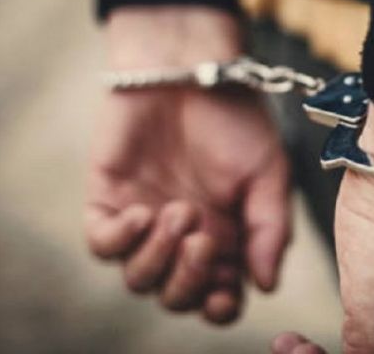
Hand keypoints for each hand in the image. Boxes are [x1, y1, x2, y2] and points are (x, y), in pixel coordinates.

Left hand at [85, 6, 290, 323]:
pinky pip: (102, 245)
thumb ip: (270, 229)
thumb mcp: (268, 172)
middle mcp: (183, 237)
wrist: (190, 66)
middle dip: (188, 282)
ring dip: (159, 256)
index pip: (217, 297)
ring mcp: (144, 220)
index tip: (225, 294)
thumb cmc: (234, 116)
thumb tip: (266, 285)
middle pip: (175, 296)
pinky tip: (142, 211)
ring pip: (138, 279)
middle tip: (202, 238)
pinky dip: (121, 240)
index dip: (218, 307)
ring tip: (179, 210)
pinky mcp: (108, 199)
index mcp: (226, 237)